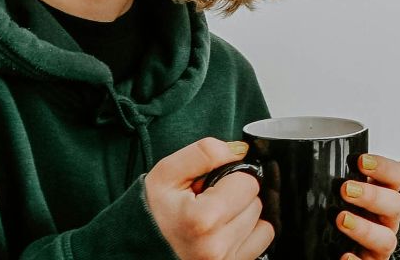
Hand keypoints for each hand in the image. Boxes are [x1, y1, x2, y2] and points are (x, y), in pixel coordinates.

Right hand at [145, 138, 272, 259]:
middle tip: (209, 202)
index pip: (247, 182)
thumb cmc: (152, 212)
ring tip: (215, 218)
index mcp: (201, 220)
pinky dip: (250, 231)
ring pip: (261, 220)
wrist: (136, 248)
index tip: (209, 185)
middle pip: (256, 202)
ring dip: (243, 214)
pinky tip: (226, 230)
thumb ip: (204, 153)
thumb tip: (240, 151)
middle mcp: (216, 247)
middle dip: (236, 195)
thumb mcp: (167, 174)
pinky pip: (263, 239)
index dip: (230, 176)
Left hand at [335, 153, 399, 259]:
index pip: (396, 177)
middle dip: (371, 196)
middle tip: (346, 189)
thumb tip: (326, 160)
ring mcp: (381, 244)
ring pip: (386, 239)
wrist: (344, 248)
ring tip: (341, 219)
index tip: (360, 160)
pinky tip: (344, 256)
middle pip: (395, 205)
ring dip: (365, 228)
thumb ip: (347, 181)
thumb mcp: (349, 195)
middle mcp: (388, 220)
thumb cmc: (348, 216)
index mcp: (385, 196)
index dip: (383, 167)